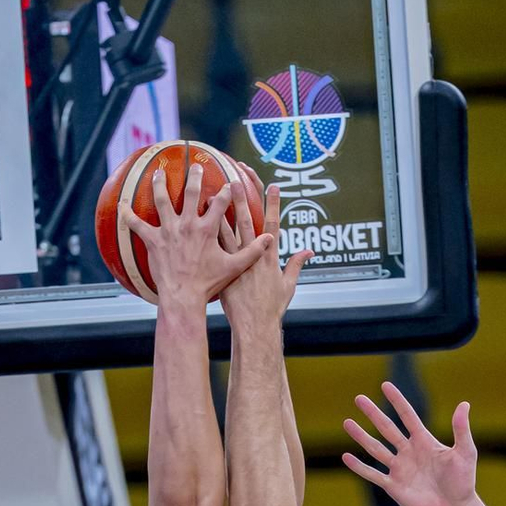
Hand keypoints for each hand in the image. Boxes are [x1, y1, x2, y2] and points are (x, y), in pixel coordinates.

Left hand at [119, 163, 263, 313]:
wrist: (183, 297)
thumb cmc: (208, 284)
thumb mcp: (234, 267)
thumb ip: (252, 252)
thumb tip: (269, 239)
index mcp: (207, 229)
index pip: (219, 203)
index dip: (226, 192)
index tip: (229, 183)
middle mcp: (187, 224)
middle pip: (190, 193)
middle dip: (194, 177)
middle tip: (195, 165)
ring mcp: (168, 231)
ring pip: (162, 200)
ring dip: (160, 184)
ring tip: (160, 172)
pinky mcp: (153, 241)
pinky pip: (137, 224)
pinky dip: (127, 214)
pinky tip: (120, 204)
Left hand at [220, 182, 309, 328]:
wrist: (254, 327)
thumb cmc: (271, 309)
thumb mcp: (288, 286)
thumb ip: (296, 265)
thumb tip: (309, 252)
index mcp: (268, 256)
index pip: (272, 224)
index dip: (273, 204)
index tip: (273, 185)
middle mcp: (251, 255)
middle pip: (246, 220)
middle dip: (242, 198)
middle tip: (236, 178)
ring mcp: (234, 262)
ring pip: (224, 230)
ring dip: (218, 210)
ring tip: (210, 192)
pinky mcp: (220, 270)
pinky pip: (212, 249)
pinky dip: (206, 234)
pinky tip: (196, 222)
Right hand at [342, 383, 478, 505]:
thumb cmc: (464, 482)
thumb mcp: (465, 452)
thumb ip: (461, 429)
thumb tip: (464, 404)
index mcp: (425, 441)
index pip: (407, 416)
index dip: (397, 401)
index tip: (385, 385)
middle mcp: (409, 452)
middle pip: (387, 428)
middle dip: (373, 413)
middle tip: (358, 398)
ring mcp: (400, 469)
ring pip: (376, 449)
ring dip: (361, 436)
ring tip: (347, 422)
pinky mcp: (394, 487)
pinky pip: (373, 475)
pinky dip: (360, 467)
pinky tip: (346, 457)